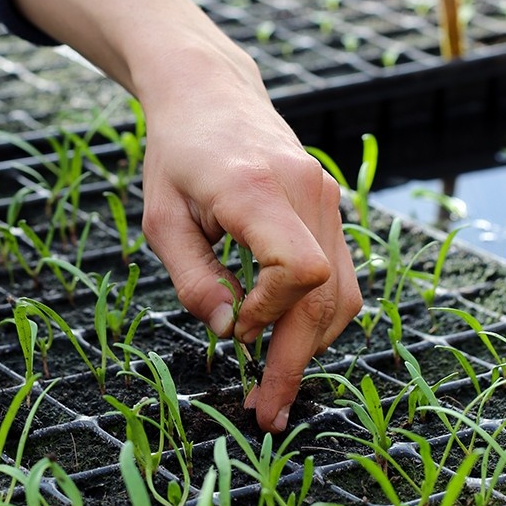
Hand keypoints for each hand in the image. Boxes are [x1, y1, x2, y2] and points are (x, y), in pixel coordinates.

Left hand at [140, 52, 360, 431]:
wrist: (209, 93)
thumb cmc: (175, 156)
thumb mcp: (162, 221)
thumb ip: (193, 280)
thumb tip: (227, 332)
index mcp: (257, 189)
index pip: (300, 270)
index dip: (270, 314)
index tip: (232, 327)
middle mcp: (306, 191)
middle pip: (326, 294)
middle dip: (296, 359)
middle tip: (266, 411)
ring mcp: (326, 197)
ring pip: (344, 292)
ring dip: (312, 343)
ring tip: (274, 380)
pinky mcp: (330, 205)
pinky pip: (341, 273)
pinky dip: (319, 314)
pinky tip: (287, 336)